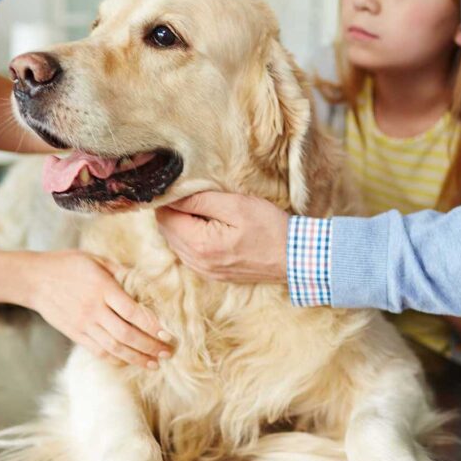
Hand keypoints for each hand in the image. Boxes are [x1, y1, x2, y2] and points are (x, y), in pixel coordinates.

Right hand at [20, 250, 173, 367]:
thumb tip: (146, 281)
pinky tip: (129, 361)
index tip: (168, 333)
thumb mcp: (96, 259)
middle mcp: (94, 309)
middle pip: (126, 335)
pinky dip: (116, 359)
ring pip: (114, 348)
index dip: (152, 325)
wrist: (34, 279)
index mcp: (102, 288)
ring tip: (154, 364)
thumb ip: (121, 271)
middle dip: (150, 346)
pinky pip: (98, 351)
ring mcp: (83, 325)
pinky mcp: (75, 334)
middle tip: (167, 353)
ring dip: (137, 358)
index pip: (132, 312)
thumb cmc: (68, 265)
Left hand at [155, 191, 289, 283]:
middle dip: (173, 211)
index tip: (181, 186)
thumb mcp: (236, 205)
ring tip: (201, 207)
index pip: (166, 218)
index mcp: (200, 245)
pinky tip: (206, 225)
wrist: (294, 258)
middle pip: (167, 231)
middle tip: (191, 193)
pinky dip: (190, 237)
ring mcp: (205, 271)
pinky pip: (189, 253)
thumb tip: (174, 196)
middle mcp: (197, 262)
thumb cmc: (269, 228)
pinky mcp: (213, 274)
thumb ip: (201, 200)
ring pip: (176, 242)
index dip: (169, 199)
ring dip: (181, 224)